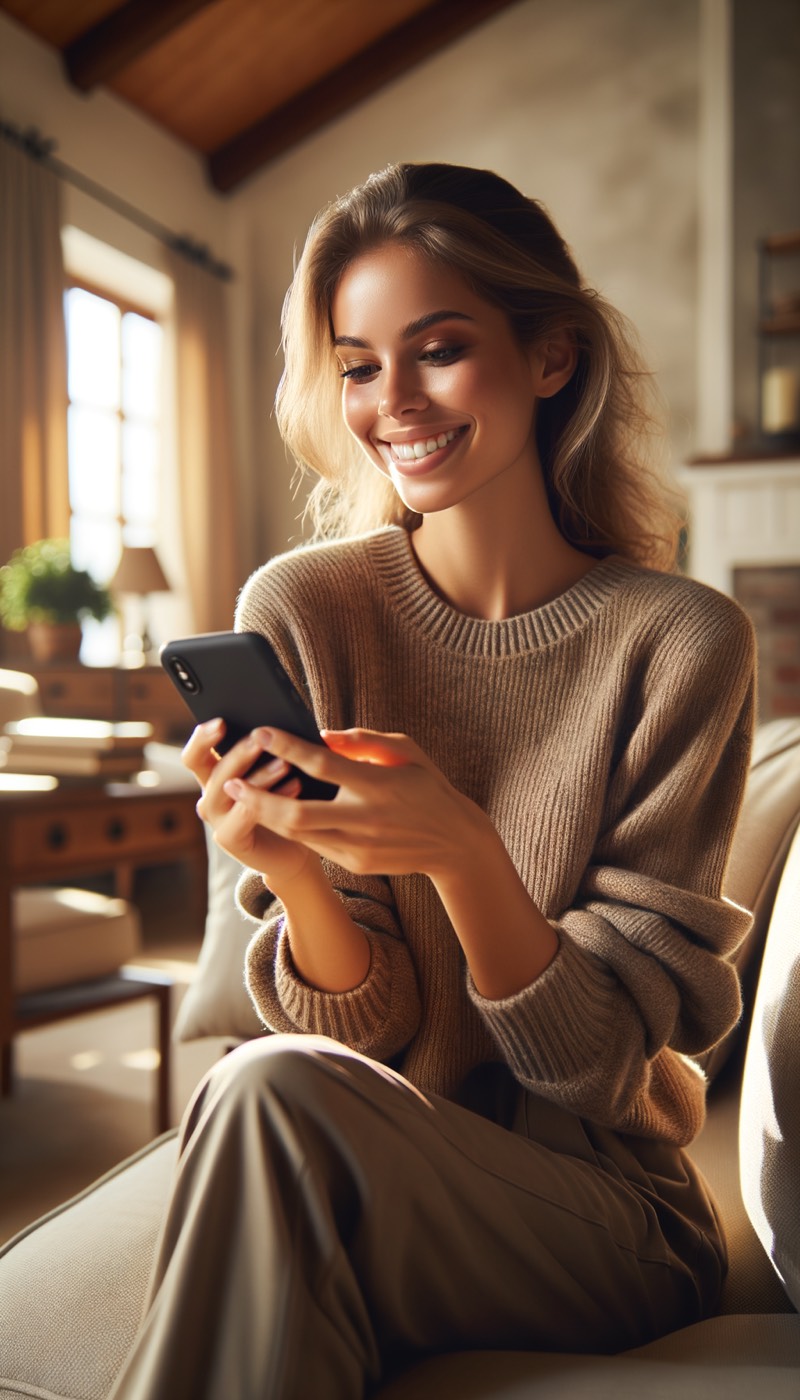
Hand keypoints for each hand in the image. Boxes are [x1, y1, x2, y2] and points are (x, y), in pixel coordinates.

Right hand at [181, 719, 312, 885]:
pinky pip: (246, 815)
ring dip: (259, 775)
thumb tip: (275, 726)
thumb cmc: (285, 802)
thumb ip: (268, 751)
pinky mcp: (230, 839)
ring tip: (285, 762)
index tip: (221, 722)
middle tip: (261, 738)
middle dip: (239, 752)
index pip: (196, 753)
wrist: (294, 847)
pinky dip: (270, 798)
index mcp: (214, 775)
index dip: (203, 738)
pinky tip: (295, 786)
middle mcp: (211, 795)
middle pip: (211, 769)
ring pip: (229, 791)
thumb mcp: (275, 771)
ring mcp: (217, 819)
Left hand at [220, 726, 485, 882]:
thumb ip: (362, 741)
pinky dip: (290, 827)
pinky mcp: (355, 862)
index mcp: (377, 784)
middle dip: (257, 797)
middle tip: (230, 781)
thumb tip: (321, 735)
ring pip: (298, 833)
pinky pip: (313, 843)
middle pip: (297, 812)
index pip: (323, 764)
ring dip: (265, 814)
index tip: (261, 732)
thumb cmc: (426, 786)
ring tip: (240, 796)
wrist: (454, 841)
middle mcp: (365, 818)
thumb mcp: (405, 751)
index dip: (288, 747)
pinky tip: (271, 812)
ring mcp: (358, 846)